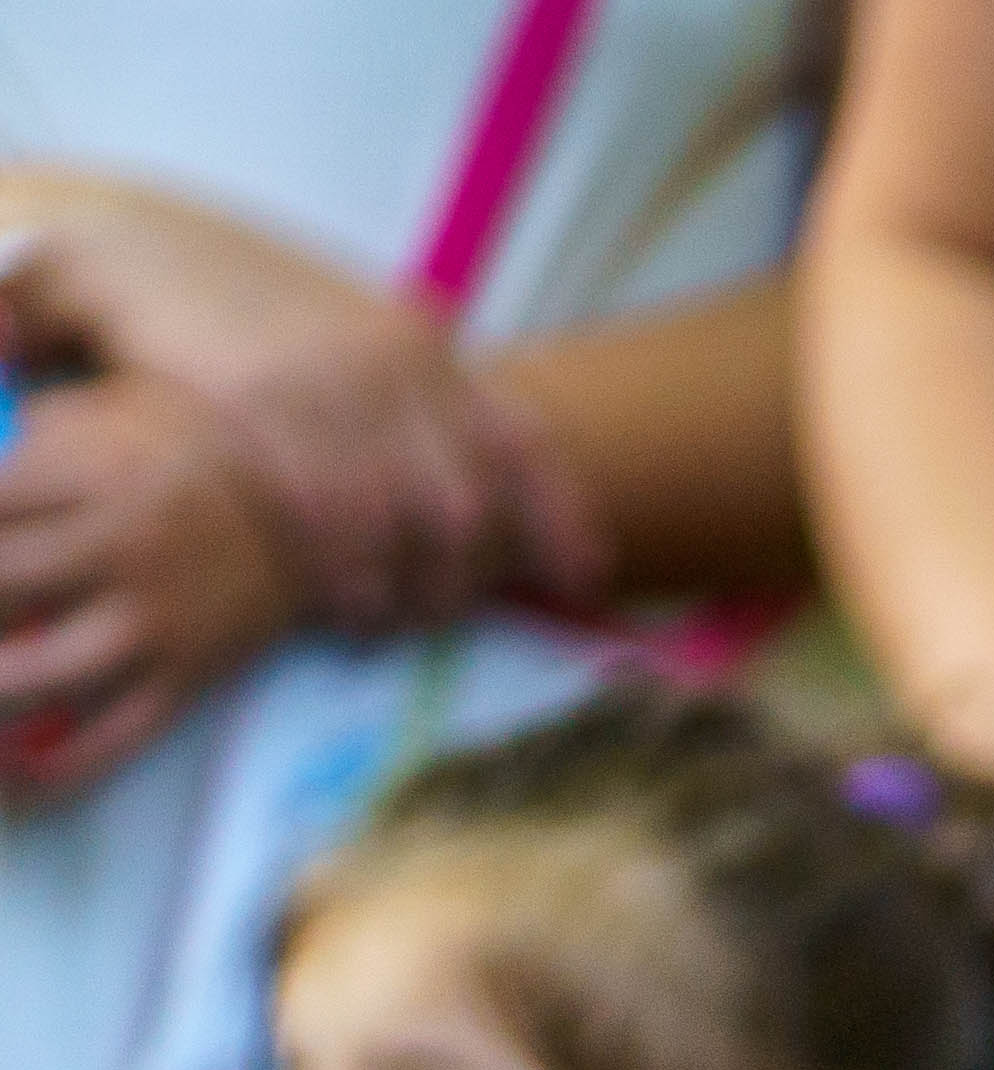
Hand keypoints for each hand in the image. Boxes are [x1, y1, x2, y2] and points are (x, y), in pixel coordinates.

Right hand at [0, 185, 595, 624]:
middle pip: (463, 502)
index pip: (518, 442)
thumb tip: (491, 490)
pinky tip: (332, 602)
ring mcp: (323, 382)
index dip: (559, 518)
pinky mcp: (251, 404)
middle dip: (459, 578)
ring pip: (393, 520)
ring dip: (393, 590)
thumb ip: (421, 401)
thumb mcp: (354, 339)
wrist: (139, 251)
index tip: (583, 582)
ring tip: (379, 623)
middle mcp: (389, 363)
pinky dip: (334, 570)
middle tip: (436, 617)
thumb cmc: (251, 311)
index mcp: (425, 346)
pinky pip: (316, 510)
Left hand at [0, 373, 302, 793]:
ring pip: (40, 679)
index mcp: (81, 476)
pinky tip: (5, 777)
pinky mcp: (185, 677)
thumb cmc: (159, 446)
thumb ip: (6, 418)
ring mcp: (152, 622)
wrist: (296, 506)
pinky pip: (112, 741)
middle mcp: (116, 550)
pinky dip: (50, 772)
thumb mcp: (76, 409)